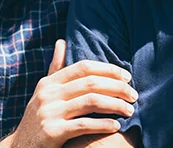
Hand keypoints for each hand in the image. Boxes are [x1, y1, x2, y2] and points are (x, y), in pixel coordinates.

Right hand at [0, 40, 136, 147]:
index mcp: (49, 82)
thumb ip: (56, 68)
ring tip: (129, 110)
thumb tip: (62, 41)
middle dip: (117, 88)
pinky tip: (115, 126)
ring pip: (91, 102)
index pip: (84, 67)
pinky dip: (103, 124)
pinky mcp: (52, 132)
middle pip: (91, 83)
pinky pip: (84, 125)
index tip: (127, 77)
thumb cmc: (38, 118)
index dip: (108, 70)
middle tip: (134, 95)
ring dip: (115, 105)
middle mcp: (48, 94)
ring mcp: (49, 113)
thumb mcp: (44, 92)